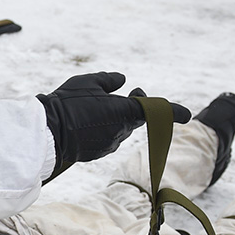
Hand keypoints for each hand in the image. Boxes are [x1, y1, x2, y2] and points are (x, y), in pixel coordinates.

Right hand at [37, 73, 190, 178]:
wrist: (47, 133)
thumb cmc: (67, 104)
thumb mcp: (88, 82)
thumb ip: (109, 81)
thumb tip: (122, 80)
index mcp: (124, 112)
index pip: (154, 110)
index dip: (173, 112)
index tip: (187, 115)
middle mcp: (121, 131)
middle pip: (133, 119)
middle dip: (131, 107)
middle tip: (127, 93)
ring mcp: (109, 145)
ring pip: (118, 129)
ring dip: (112, 119)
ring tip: (90, 109)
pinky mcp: (97, 153)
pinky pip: (106, 139)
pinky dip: (100, 131)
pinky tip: (83, 123)